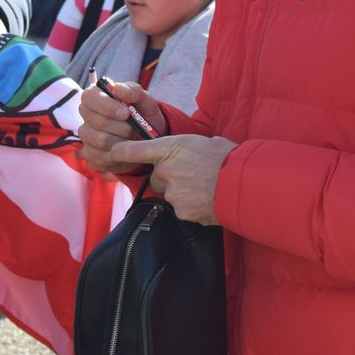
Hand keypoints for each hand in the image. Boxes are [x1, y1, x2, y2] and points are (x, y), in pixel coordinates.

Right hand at [78, 80, 167, 174]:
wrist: (149, 139)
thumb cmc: (144, 115)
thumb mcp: (145, 101)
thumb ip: (134, 91)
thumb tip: (118, 88)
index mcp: (95, 96)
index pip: (89, 97)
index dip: (106, 105)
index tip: (126, 113)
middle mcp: (86, 115)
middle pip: (96, 121)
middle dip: (121, 126)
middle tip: (134, 128)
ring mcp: (86, 136)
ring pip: (99, 140)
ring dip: (121, 141)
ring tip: (132, 139)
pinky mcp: (90, 155)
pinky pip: (100, 157)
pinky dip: (118, 155)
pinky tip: (126, 151)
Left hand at [113, 134, 236, 225]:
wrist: (242, 183)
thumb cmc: (228, 158)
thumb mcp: (204, 142)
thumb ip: (186, 149)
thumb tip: (187, 153)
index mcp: (171, 149)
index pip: (136, 150)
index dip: (121, 151)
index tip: (112, 153)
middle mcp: (166, 171)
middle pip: (157, 178)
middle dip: (170, 178)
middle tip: (192, 175)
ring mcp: (172, 194)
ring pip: (171, 195)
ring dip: (183, 193)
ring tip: (204, 187)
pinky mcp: (181, 212)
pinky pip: (182, 209)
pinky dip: (192, 206)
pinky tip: (207, 199)